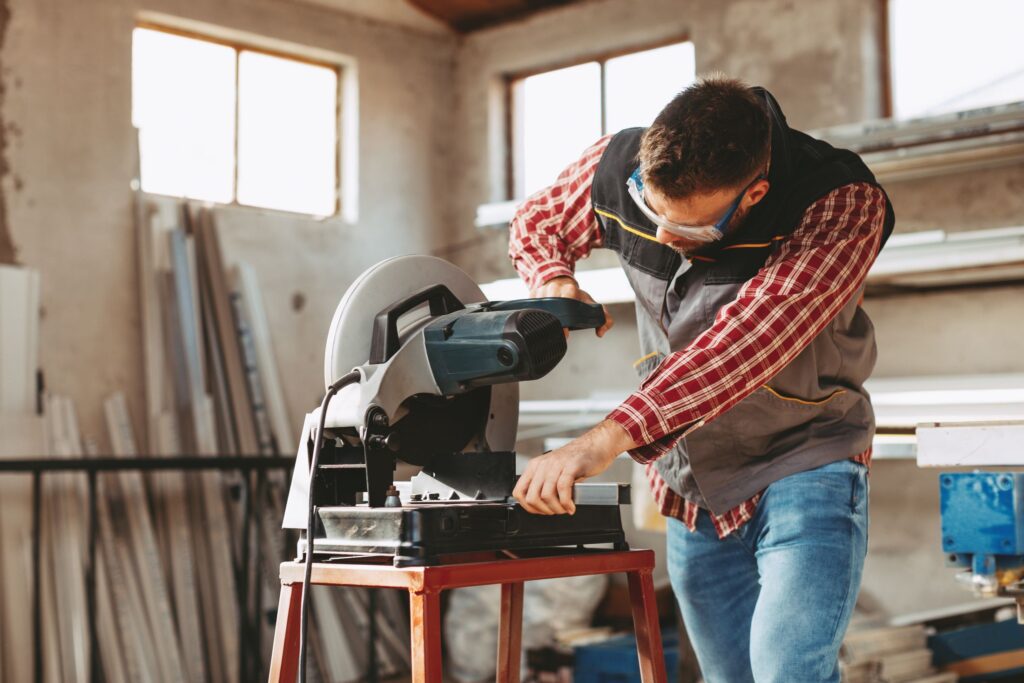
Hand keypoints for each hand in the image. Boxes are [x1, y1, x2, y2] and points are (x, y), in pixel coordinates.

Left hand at [513, 420, 634, 514]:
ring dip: (556, 508)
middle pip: (532, 497)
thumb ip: (544, 484)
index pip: (518, 492)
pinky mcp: (571, 466)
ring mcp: (556, 464)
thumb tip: (539, 505)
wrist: (597, 445)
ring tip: (564, 509)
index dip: (528, 507)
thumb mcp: (554, 470)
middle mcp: (543, 465)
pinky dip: (566, 503)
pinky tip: (571, 506)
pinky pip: (562, 489)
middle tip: (555, 511)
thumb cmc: (577, 460)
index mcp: (535, 466)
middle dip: (543, 510)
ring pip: (546, 495)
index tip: (540, 511)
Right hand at [531, 276, 613, 336]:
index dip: (566, 317)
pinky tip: (538, 322)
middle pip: (551, 306)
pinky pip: (529, 308)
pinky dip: (533, 316)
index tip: (565, 332)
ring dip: (543, 320)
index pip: (567, 301)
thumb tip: (600, 332)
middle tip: (556, 334)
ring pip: (539, 308)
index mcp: (569, 288)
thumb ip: (604, 317)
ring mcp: (541, 291)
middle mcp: (554, 287)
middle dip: (554, 322)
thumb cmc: (575, 296)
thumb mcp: (590, 303)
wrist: (558, 280)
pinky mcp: (531, 295)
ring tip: (548, 329)